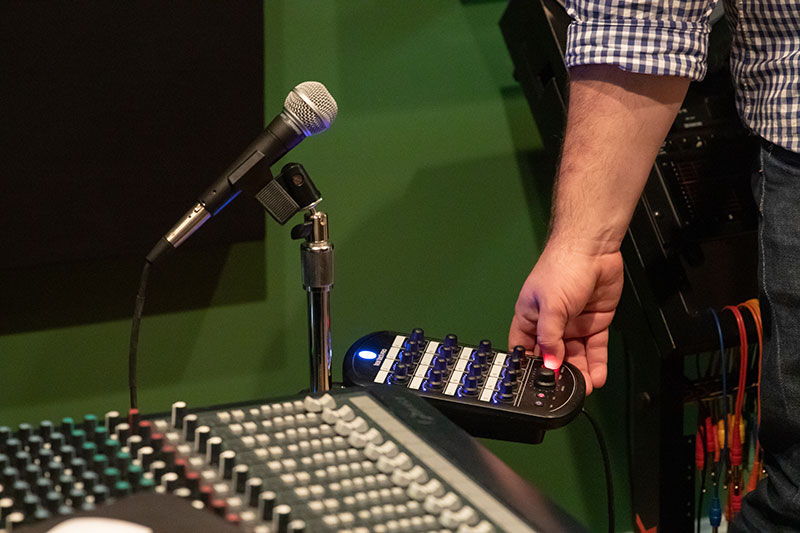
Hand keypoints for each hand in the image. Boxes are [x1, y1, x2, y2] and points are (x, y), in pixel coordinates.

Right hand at [509, 243, 623, 394]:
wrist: (593, 249)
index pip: (525, 348)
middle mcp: (550, 323)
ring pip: (575, 355)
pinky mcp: (594, 323)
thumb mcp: (550, 305)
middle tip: (565, 391)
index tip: (537, 384)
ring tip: (584, 388)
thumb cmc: (562, 266)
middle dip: (559, 373)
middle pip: (553, 356)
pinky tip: (596, 376)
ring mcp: (573, 323)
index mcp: (530, 317)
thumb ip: (550, 337)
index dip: (530, 366)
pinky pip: (594, 348)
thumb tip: (550, 363)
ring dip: (579, 372)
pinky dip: (596, 363)